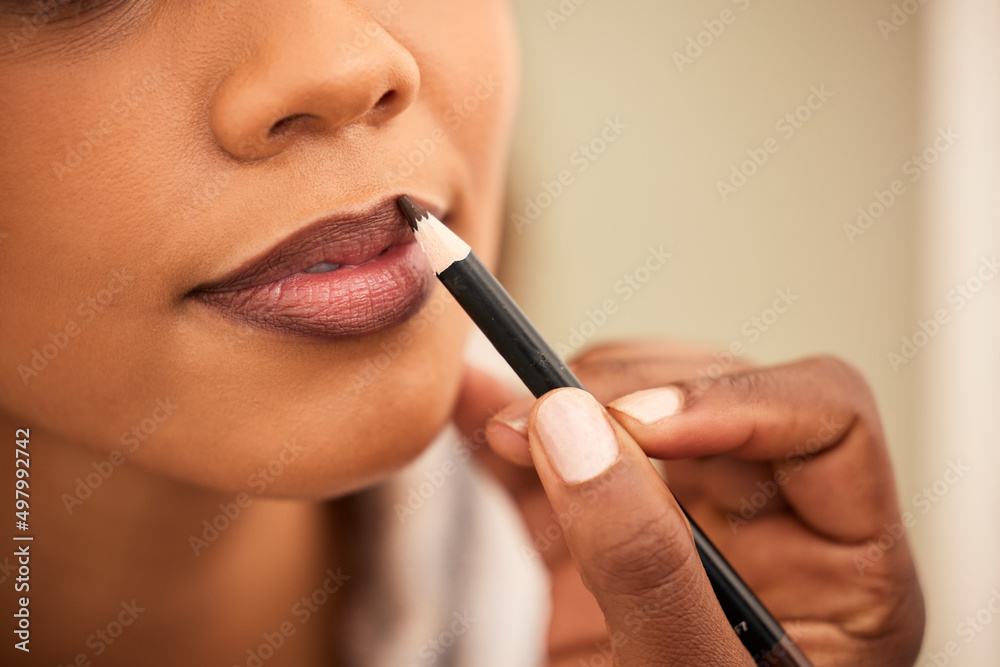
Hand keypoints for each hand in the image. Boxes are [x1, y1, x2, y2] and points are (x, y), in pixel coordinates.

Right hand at [455, 342, 923, 665]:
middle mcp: (767, 524)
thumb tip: (574, 429)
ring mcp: (677, 521)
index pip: (825, 418)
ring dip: (564, 407)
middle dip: (625, 400)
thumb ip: (645, 566)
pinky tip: (476, 407)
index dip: (735, 398)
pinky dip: (510, 428)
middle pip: (713, 398)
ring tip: (506, 429)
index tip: (641, 423)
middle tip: (552, 427)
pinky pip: (558, 454)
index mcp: (843, 559)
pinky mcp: (598, 532)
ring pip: (633, 406)